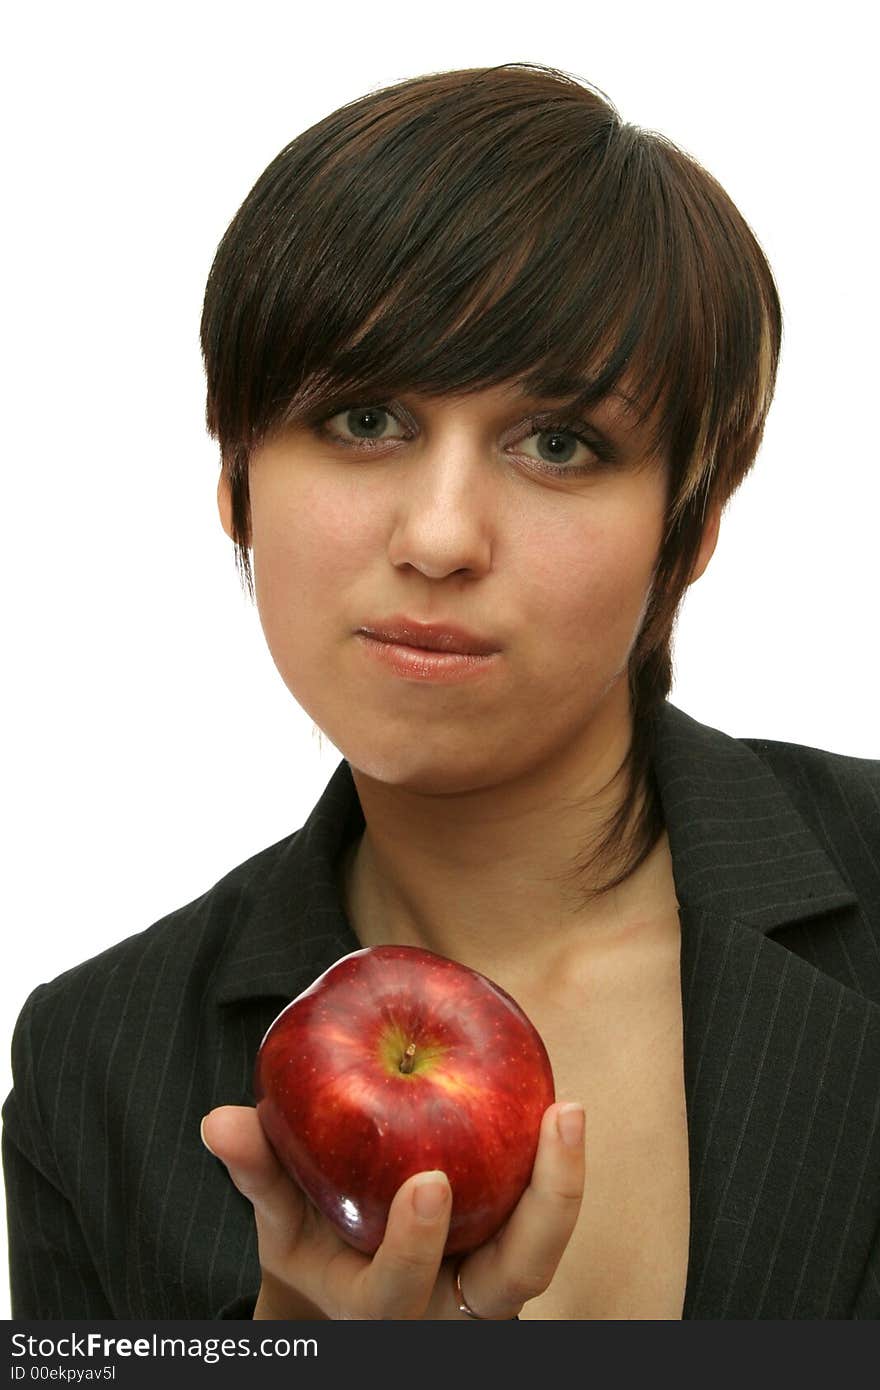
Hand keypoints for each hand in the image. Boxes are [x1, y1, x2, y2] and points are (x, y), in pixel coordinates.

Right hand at [201, 1100, 584, 1319]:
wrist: (355, 1286)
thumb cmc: (315, 1245)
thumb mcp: (280, 1222)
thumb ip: (259, 1170)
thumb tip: (220, 1121)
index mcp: (378, 1308)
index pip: (400, 1293)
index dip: (416, 1247)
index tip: (429, 1184)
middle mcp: (447, 1309)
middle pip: (516, 1281)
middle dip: (544, 1209)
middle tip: (555, 1118)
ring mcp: (490, 1287)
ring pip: (542, 1252)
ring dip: (562, 1184)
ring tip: (565, 1109)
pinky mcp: (513, 1250)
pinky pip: (543, 1216)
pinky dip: (552, 1167)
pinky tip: (554, 1104)